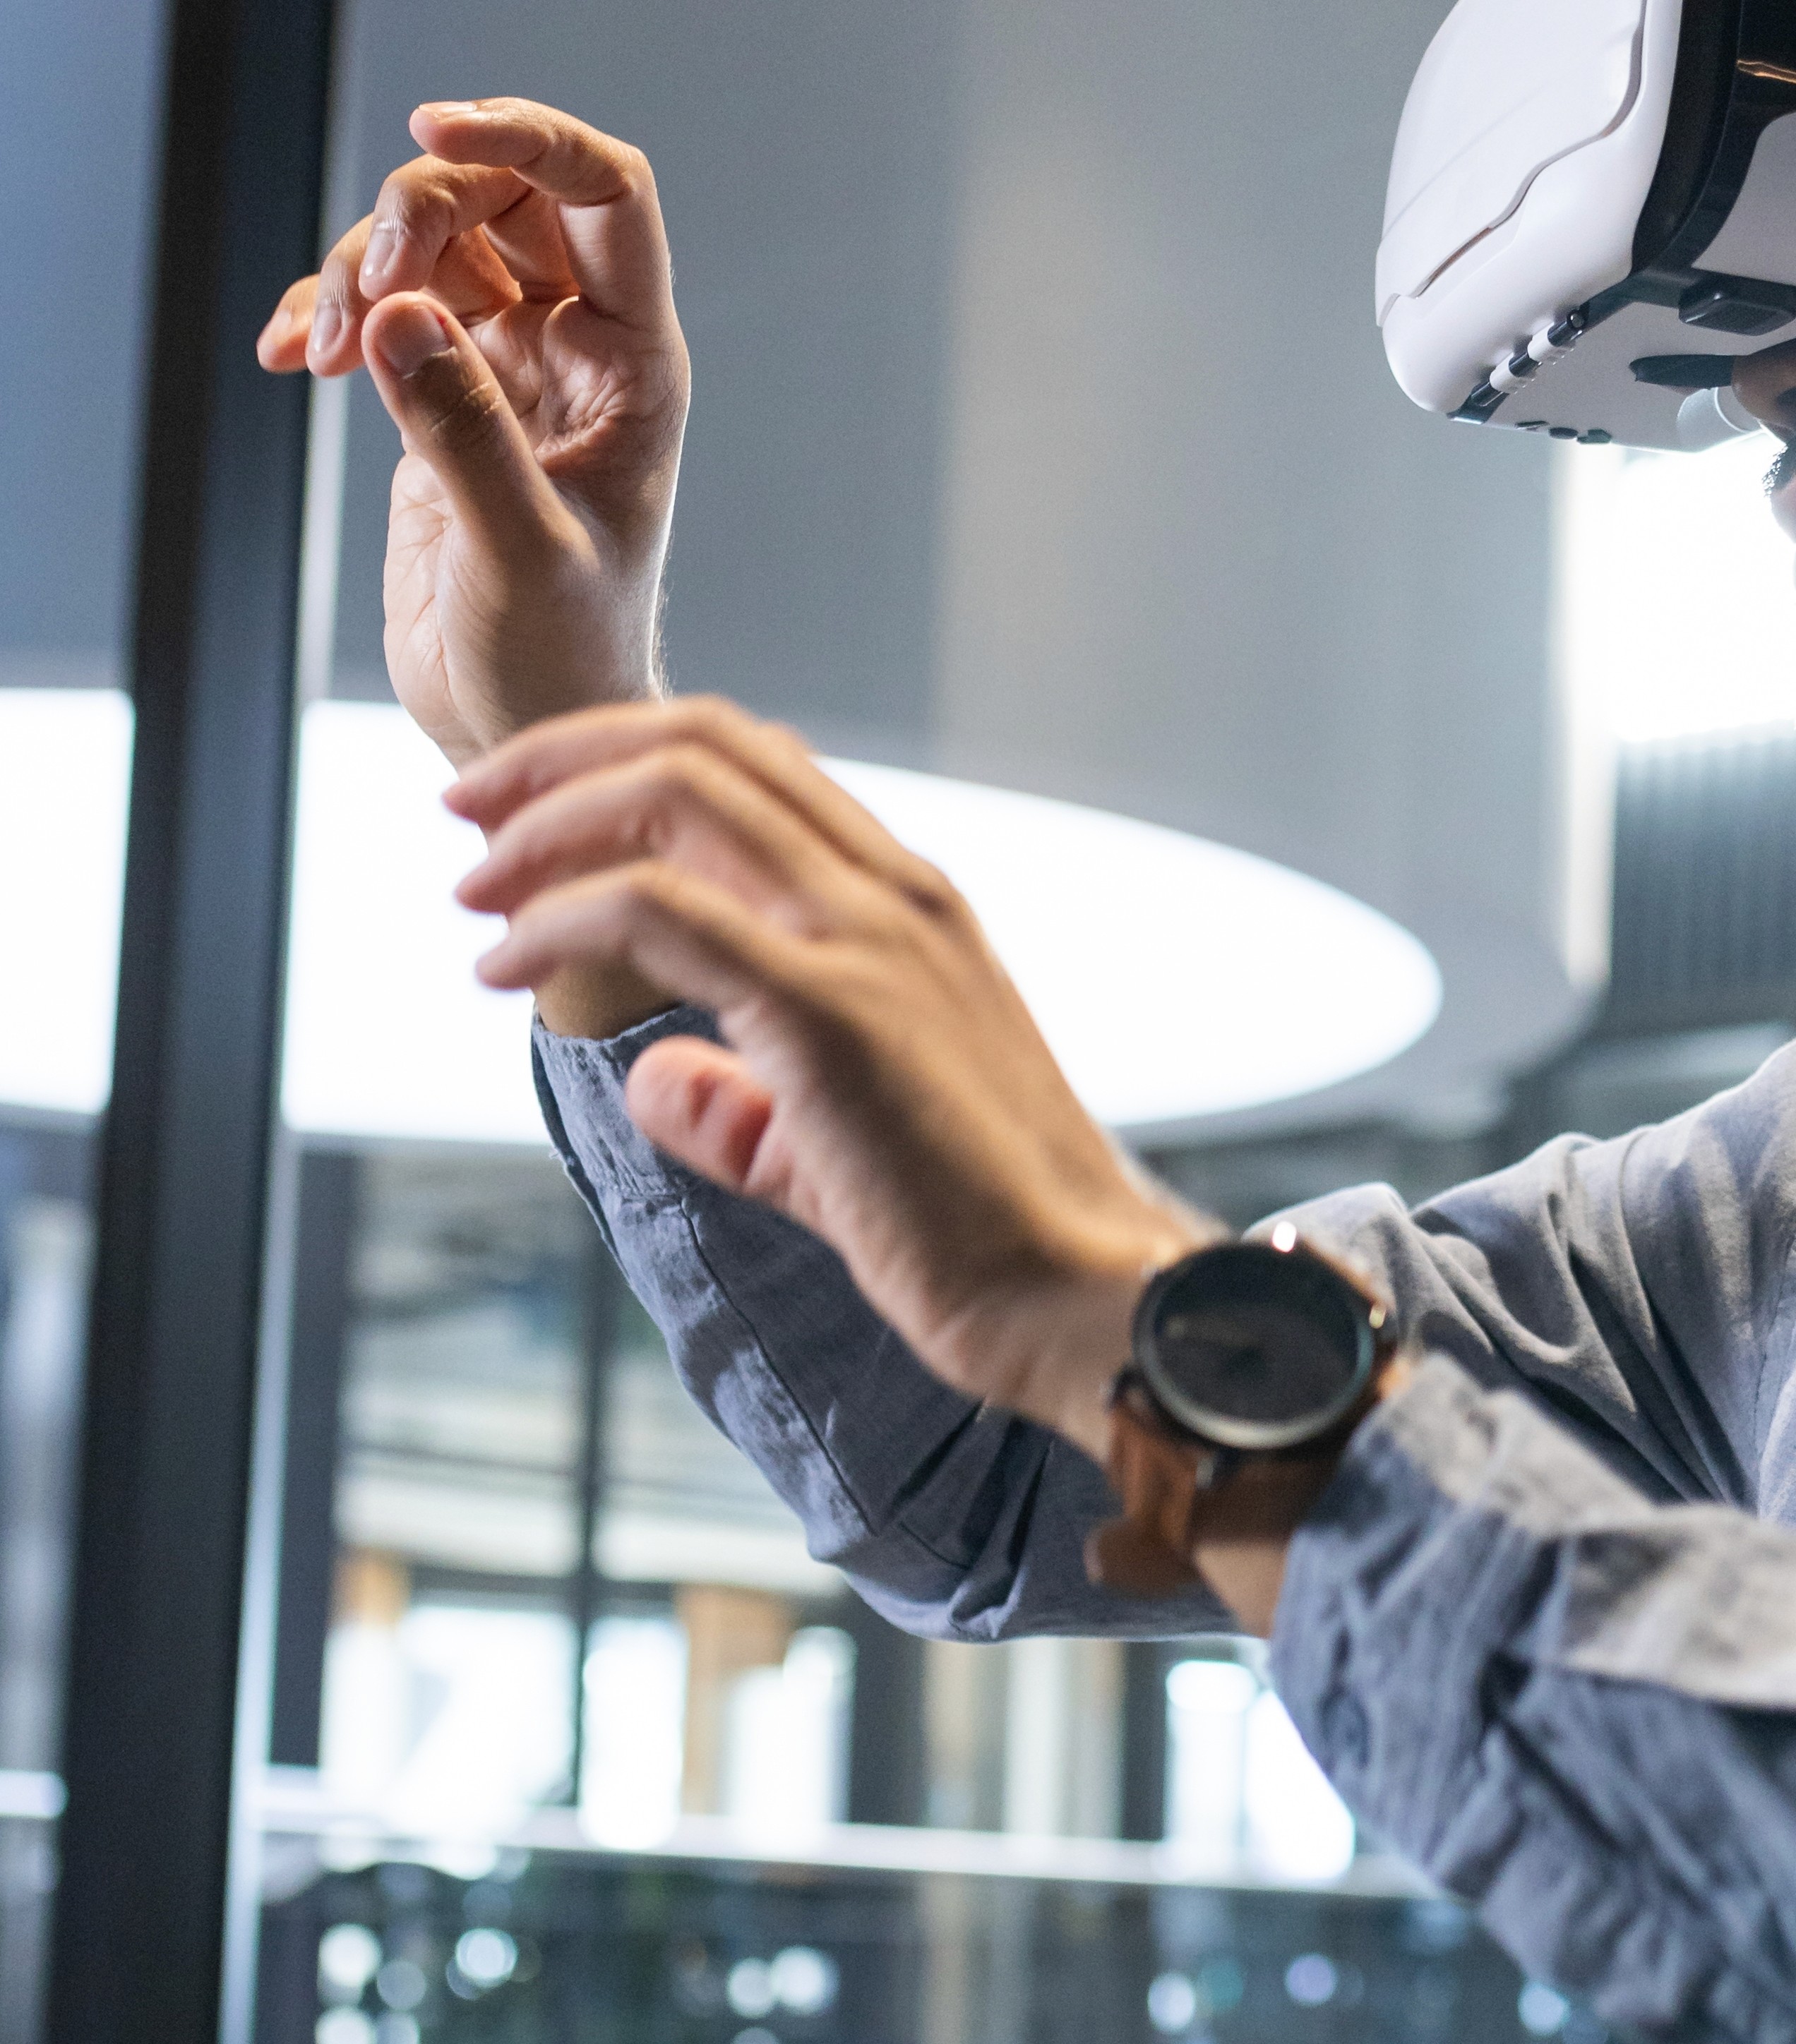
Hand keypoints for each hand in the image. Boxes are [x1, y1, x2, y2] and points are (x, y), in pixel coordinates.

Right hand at [262, 91, 687, 739]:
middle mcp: (578, 346)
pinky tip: (290, 357)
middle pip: (502, 196)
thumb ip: (463, 432)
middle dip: (417, 208)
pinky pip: (383, 307)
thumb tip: (400, 314)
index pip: (605, 195)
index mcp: (634, 363)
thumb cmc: (558, 653)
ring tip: (322, 348)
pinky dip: (328, 311)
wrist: (522, 718)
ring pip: (432, 242)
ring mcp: (506, 363)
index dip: (529, 137)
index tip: (432, 126)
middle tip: (366, 287)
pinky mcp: (441, 393)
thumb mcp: (518, 550)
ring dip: (359, 265)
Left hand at [447, 696, 1212, 1446]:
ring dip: (543, 824)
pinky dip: (556, 920)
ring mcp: (867, 942)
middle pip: (703, 747)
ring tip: (471, 885)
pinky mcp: (826, 1014)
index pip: (759, 766)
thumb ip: (745, 1103)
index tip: (532, 816)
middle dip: (561, 762)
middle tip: (468, 818)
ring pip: (672, 798)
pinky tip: (503, 969)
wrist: (1079, 1296)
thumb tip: (653, 1078)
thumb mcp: (840, 1146)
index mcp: (913, 907)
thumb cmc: (981, 1238)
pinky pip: (654, 912)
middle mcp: (895, 896)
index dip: (625, 762)